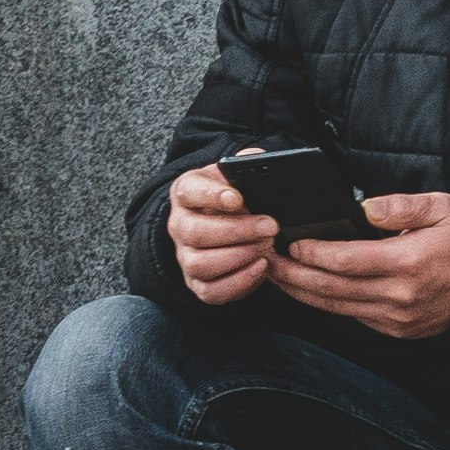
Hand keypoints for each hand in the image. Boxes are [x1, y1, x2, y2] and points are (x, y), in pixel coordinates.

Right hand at [165, 162, 282, 306]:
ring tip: (266, 247)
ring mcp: (184, 257)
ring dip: (238, 257)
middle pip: (196, 232)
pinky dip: (239, 282)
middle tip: (270, 226)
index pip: (190, 191)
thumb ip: (243, 165)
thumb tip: (255, 158)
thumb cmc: (231, 197)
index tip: (238, 198)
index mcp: (186, 192)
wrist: (219, 222)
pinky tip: (261, 266)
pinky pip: (211, 291)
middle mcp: (179, 225)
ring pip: (200, 264)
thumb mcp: (233, 176)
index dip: (213, 195)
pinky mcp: (196, 283)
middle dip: (237, 231)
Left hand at [270, 191, 449, 340]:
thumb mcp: (443, 208)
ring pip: (336, 307)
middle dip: (294, 275)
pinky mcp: (396, 330)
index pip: (347, 261)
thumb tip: (364, 208)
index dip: (314, 253)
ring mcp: (397, 318)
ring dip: (303, 292)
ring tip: (276, 276)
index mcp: (408, 263)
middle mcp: (399, 296)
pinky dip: (326, 304)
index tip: (290, 243)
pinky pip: (353, 317)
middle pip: (333, 288)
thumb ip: (401, 206)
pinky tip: (308, 290)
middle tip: (266, 261)